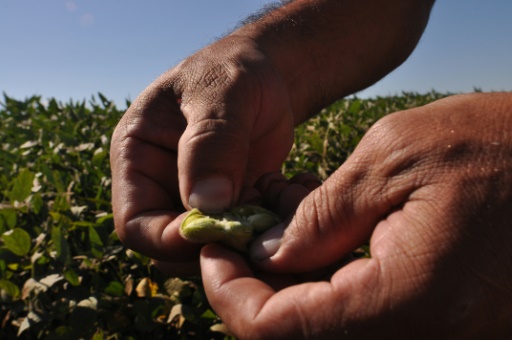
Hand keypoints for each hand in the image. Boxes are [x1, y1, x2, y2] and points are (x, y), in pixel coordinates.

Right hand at [110, 35, 293, 274]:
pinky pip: (239, 236)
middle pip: (168, 248)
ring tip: (274, 206)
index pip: (134, 223)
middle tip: (254, 228)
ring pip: (207, 248)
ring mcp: (195, 198)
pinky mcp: (229, 205)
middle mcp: (160, 185)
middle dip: (210, 246)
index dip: (168, 239)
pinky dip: (263, 231)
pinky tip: (287, 200)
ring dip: (240, 241)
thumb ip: (211, 142)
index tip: (217, 230)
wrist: (264, 76)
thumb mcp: (222, 93)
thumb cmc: (234, 70)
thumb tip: (208, 204)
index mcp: (137, 158)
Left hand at [200, 93, 511, 337]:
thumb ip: (321, 217)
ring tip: (276, 224)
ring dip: (291, 281)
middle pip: (300, 336)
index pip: (280, 330)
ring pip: (329, 325)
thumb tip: (270, 256)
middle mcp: (422, 335)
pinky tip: (318, 233)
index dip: (231, 293)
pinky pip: (363, 312)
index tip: (212, 250)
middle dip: (256, 288)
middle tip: (237, 238)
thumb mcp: (395, 159)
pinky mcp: (440, 318)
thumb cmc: (497, 146)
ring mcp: (434, 331)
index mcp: (406, 303)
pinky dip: (328, 279)